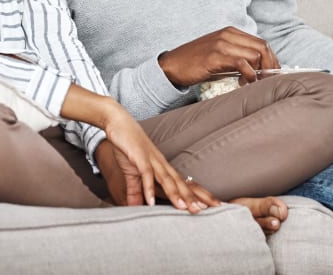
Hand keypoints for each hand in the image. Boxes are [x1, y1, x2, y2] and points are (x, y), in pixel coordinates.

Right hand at [94, 110, 219, 213]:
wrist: (119, 122)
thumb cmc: (129, 146)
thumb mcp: (132, 173)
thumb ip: (135, 192)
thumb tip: (136, 209)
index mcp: (163, 168)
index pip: (185, 184)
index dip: (199, 194)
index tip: (213, 206)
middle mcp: (162, 164)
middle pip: (181, 183)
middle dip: (194, 197)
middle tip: (208, 210)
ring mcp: (152, 160)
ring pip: (167, 179)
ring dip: (176, 194)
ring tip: (184, 208)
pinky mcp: (139, 157)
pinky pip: (146, 174)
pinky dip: (148, 188)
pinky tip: (150, 202)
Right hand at [157, 27, 279, 85]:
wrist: (172, 65)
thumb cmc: (196, 63)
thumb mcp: (220, 55)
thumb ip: (238, 57)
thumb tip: (260, 70)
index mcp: (230, 32)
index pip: (261, 42)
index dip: (272, 59)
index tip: (273, 73)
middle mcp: (228, 34)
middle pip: (263, 47)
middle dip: (271, 65)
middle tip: (269, 80)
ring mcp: (222, 44)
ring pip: (256, 55)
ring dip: (260, 72)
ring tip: (253, 83)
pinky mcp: (216, 56)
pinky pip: (242, 64)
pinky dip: (250, 75)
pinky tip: (246, 83)